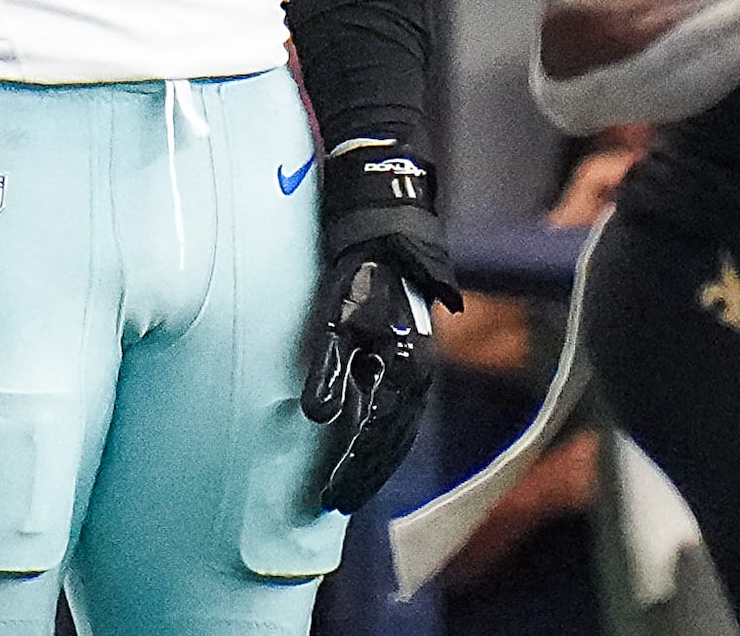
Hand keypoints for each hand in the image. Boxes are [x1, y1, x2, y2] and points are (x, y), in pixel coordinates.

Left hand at [303, 244, 441, 510]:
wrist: (389, 237)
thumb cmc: (362, 276)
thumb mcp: (339, 319)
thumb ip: (330, 370)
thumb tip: (319, 418)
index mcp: (404, 369)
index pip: (377, 435)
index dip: (353, 468)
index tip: (330, 496)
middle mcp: (419, 376)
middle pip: (394, 441)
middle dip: (367, 474)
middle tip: (338, 502)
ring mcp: (420, 368)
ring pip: (402, 430)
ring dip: (379, 461)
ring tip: (354, 486)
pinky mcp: (414, 359)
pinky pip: (403, 413)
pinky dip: (388, 438)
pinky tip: (372, 445)